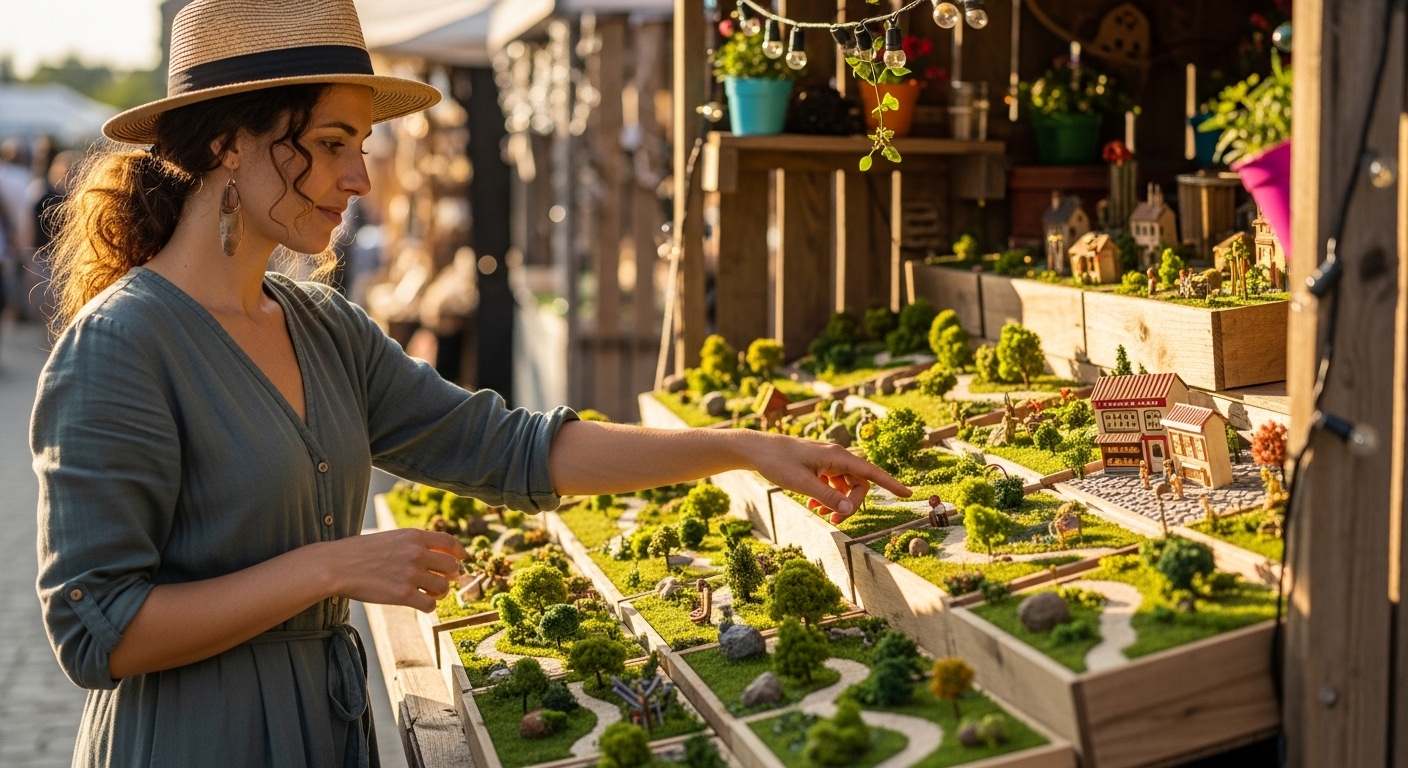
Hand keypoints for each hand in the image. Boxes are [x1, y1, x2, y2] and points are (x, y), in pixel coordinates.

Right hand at [322, 528, 467, 611]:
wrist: (336, 566)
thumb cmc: (360, 552)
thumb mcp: (391, 538)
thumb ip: (414, 544)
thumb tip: (436, 554)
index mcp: (414, 536)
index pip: (449, 542)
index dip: (460, 553)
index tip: (462, 560)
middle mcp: (417, 553)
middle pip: (452, 567)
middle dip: (450, 576)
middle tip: (441, 581)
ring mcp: (411, 574)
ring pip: (444, 588)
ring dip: (438, 593)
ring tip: (427, 593)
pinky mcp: (403, 594)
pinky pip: (430, 605)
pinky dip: (428, 606)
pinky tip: (418, 603)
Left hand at [744, 432, 910, 522]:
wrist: (757, 450)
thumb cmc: (778, 462)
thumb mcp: (803, 483)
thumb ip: (828, 497)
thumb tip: (850, 510)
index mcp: (837, 456)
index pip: (871, 471)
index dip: (891, 483)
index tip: (908, 493)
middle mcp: (836, 457)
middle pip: (858, 484)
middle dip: (851, 504)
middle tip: (833, 521)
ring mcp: (828, 462)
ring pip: (845, 486)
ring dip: (838, 503)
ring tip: (819, 513)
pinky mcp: (819, 467)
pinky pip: (833, 484)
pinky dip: (827, 497)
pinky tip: (814, 506)